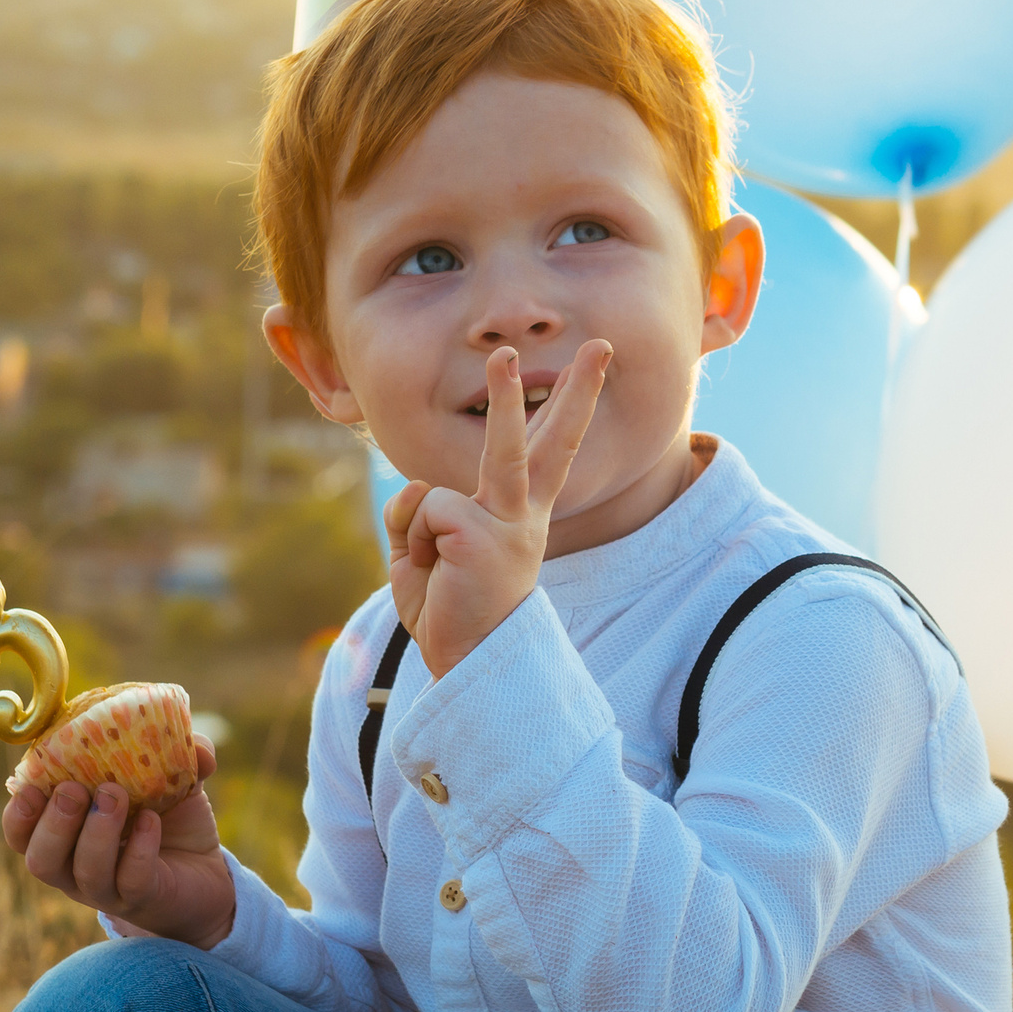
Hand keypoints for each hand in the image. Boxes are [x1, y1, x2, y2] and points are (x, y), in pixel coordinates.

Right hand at [1, 733, 233, 946]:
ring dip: (96, 832)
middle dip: (52, 822)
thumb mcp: (167, 777)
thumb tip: (185, 735)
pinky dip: (139, 848)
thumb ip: (171, 750)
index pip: (21, 834)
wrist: (207, 870)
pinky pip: (131, 879)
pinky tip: (150, 821)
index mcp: (65, 835)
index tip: (29, 786)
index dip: (18, 814)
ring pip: (84, 872)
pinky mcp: (141, 899)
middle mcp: (75, 868)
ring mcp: (107, 888)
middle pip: (41, 859)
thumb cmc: (170, 818)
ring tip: (115, 795)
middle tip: (74, 789)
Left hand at [385, 340, 609, 676]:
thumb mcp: (425, 555)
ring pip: (503, 449)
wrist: (467, 666)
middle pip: (551, 442)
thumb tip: (419, 490)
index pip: (547, 454)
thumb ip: (421, 513)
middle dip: (577, 391)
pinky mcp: (481, 532)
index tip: (594, 365)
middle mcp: (523, 516)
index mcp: (517, 519)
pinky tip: (433, 570)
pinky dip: (414, 541)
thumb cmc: (448, 613)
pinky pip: (425, 508)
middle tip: (598, 345)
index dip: (571, 408)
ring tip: (505, 354)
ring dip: (505, 399)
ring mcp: (508, 523)